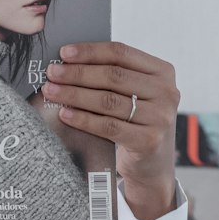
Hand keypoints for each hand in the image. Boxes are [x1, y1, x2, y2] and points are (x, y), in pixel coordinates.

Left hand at [40, 40, 178, 219]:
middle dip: (78, 73)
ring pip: (108, 100)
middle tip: (52, 74)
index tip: (64, 53)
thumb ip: (114, 78)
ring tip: (52, 92)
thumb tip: (69, 61)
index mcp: (163, 72)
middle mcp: (166, 92)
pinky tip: (64, 114)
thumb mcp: (135, 96)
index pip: (121, 53)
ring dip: (75, 94)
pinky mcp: (148, 141)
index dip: (90, 52)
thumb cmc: (136, 124)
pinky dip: (83, 119)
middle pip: (113, 76)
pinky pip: (107, 126)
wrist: (152, 167)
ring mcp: (160, 117)